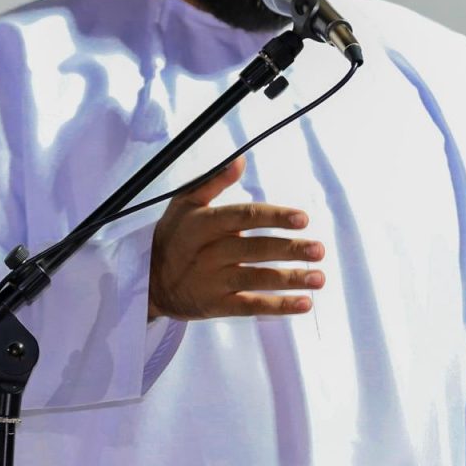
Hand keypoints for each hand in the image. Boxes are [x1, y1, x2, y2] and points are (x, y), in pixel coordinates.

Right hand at [147, 155, 324, 319]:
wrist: (147, 280)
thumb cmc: (173, 235)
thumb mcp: (185, 203)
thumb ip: (213, 181)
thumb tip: (240, 159)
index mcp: (204, 223)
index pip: (243, 217)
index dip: (274, 217)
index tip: (302, 218)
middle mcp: (209, 253)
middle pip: (255, 250)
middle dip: (289, 250)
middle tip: (318, 249)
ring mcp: (213, 281)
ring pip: (257, 279)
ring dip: (290, 279)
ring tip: (318, 277)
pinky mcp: (216, 305)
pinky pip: (251, 306)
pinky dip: (278, 306)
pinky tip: (304, 303)